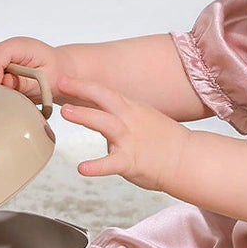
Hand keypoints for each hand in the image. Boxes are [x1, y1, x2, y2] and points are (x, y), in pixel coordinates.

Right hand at [0, 37, 66, 101]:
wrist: (61, 71)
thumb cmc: (57, 74)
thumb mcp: (46, 82)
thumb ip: (24, 83)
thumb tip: (5, 82)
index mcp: (21, 46)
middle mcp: (9, 48)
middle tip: (1, 94)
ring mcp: (2, 55)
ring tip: (2, 94)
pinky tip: (1, 92)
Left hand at [59, 77, 187, 191]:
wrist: (187, 159)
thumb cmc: (165, 141)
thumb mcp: (143, 118)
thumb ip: (119, 115)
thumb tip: (97, 113)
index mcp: (132, 109)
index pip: (105, 92)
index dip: (83, 85)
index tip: (63, 79)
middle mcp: (130, 121)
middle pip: (104, 99)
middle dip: (81, 89)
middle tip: (59, 83)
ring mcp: (130, 140)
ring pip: (106, 124)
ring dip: (85, 116)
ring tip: (65, 112)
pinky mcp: (131, 162)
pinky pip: (111, 164)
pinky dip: (96, 166)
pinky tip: (82, 168)